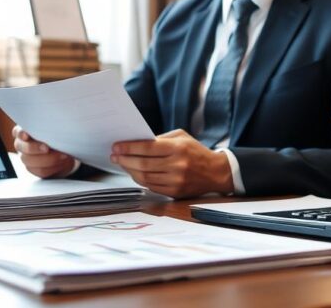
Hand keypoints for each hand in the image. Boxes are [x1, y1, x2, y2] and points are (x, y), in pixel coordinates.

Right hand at [12, 125, 75, 177]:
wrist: (65, 152)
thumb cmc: (58, 136)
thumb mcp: (55, 129)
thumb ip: (50, 127)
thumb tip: (57, 125)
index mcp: (25, 131)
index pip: (17, 131)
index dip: (20, 133)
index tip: (26, 135)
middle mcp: (22, 145)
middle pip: (21, 147)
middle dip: (35, 148)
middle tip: (47, 148)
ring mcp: (26, 158)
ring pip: (30, 161)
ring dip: (48, 159)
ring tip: (62, 155)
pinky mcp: (34, 169)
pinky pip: (40, 171)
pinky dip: (52, 167)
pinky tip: (61, 162)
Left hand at [110, 129, 232, 198]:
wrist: (216, 172)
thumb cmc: (195, 151)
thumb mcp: (181, 137)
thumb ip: (160, 139)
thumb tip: (136, 144)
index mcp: (178, 148)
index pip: (147, 148)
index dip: (129, 148)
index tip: (116, 146)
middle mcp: (177, 166)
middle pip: (143, 164)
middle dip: (125, 160)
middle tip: (114, 156)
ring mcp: (176, 181)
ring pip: (144, 177)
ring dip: (129, 170)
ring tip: (122, 163)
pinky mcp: (175, 193)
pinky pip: (151, 187)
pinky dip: (140, 180)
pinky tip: (134, 173)